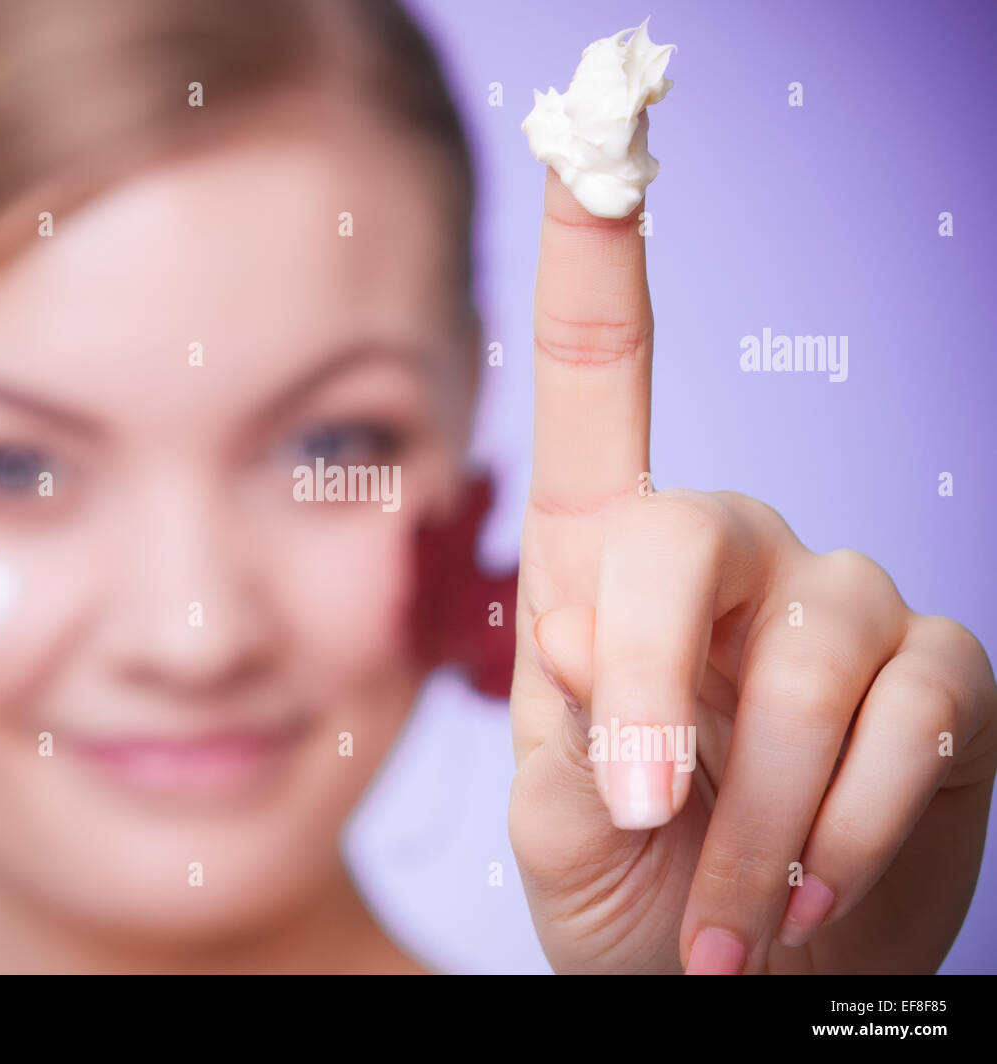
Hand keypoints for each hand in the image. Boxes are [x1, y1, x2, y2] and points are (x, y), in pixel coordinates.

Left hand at [508, 171, 996, 973]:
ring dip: (760, 802)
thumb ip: (556, 725)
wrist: (720, 977)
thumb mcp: (554, 818)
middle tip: (639, 814)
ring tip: (726, 902)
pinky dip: (849, 822)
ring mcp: (841, 607)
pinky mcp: (938, 679)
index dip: (593, 252)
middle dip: (649, 690)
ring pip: (812, 649)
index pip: (600, 380)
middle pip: (691, 530)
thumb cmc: (625, 889)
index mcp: (605, 563)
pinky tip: (809, 886)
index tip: (602, 126)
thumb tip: (586, 636)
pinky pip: (913, 713)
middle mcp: (729, 552)